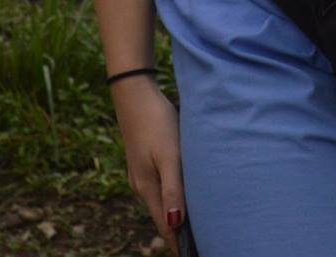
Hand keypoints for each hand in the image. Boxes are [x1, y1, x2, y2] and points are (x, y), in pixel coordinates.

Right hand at [112, 76, 185, 240]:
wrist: (135, 94)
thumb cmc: (157, 122)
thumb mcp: (169, 156)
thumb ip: (173, 189)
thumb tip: (175, 223)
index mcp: (148, 188)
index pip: (165, 226)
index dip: (179, 243)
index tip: (195, 253)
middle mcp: (142, 185)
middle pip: (162, 217)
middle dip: (178, 233)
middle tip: (200, 244)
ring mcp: (142, 173)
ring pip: (162, 201)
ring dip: (176, 214)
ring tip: (196, 225)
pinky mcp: (145, 160)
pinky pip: (161, 186)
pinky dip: (173, 196)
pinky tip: (183, 194)